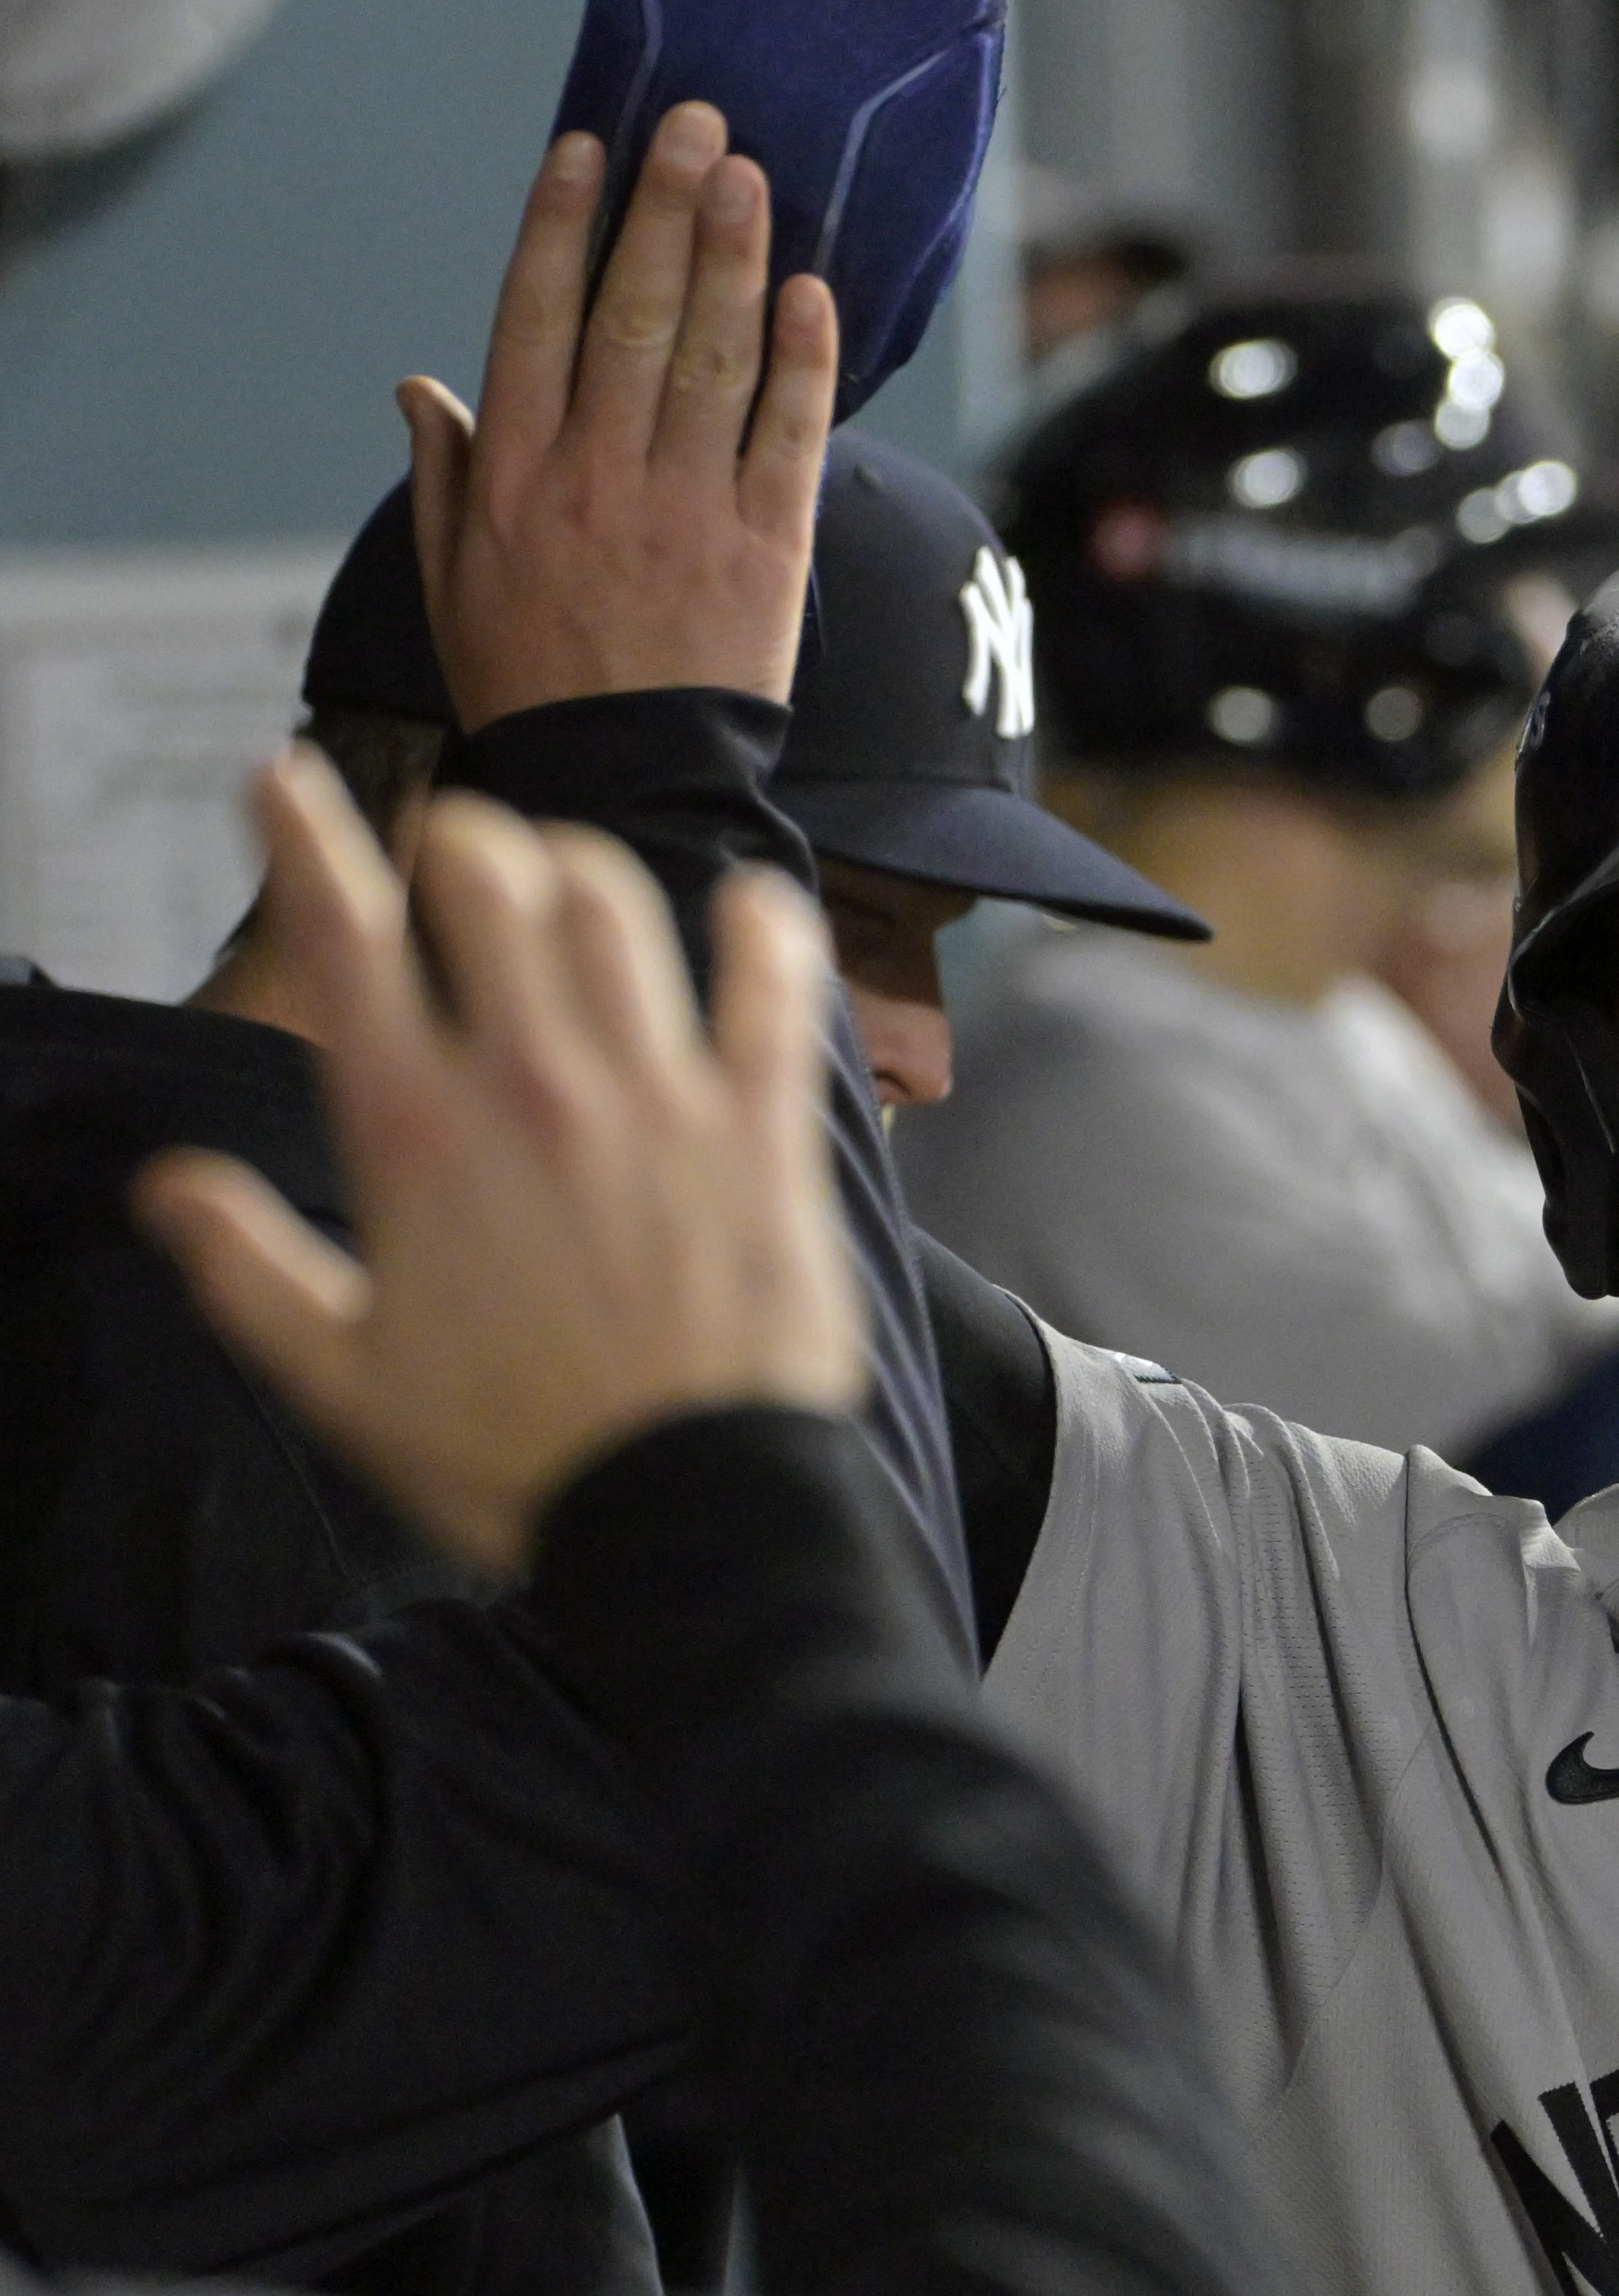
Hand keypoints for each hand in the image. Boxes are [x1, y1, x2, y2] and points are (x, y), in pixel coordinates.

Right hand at [136, 751, 865, 1571]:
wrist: (686, 1513)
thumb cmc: (515, 1458)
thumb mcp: (340, 1382)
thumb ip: (247, 1270)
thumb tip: (168, 1188)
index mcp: (415, 1137)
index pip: (344, 941)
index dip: (306, 839)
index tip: (288, 782)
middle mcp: (533, 1088)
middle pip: (488, 882)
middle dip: (460, 841)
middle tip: (455, 857)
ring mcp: (658, 1098)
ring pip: (614, 907)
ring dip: (580, 872)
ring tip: (567, 885)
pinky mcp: (765, 1127)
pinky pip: (774, 984)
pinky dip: (763, 926)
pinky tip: (748, 906)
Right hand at [398, 101, 838, 727]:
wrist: (624, 781)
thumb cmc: (532, 676)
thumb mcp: (456, 580)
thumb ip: (447, 476)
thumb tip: (420, 386)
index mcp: (516, 474)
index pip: (534, 320)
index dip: (561, 226)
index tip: (587, 148)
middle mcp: (598, 476)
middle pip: (634, 316)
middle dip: (666, 211)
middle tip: (699, 123)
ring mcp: (686, 509)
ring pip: (713, 359)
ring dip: (736, 258)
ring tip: (753, 175)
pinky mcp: (766, 549)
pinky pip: (787, 435)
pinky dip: (801, 361)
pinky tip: (811, 293)